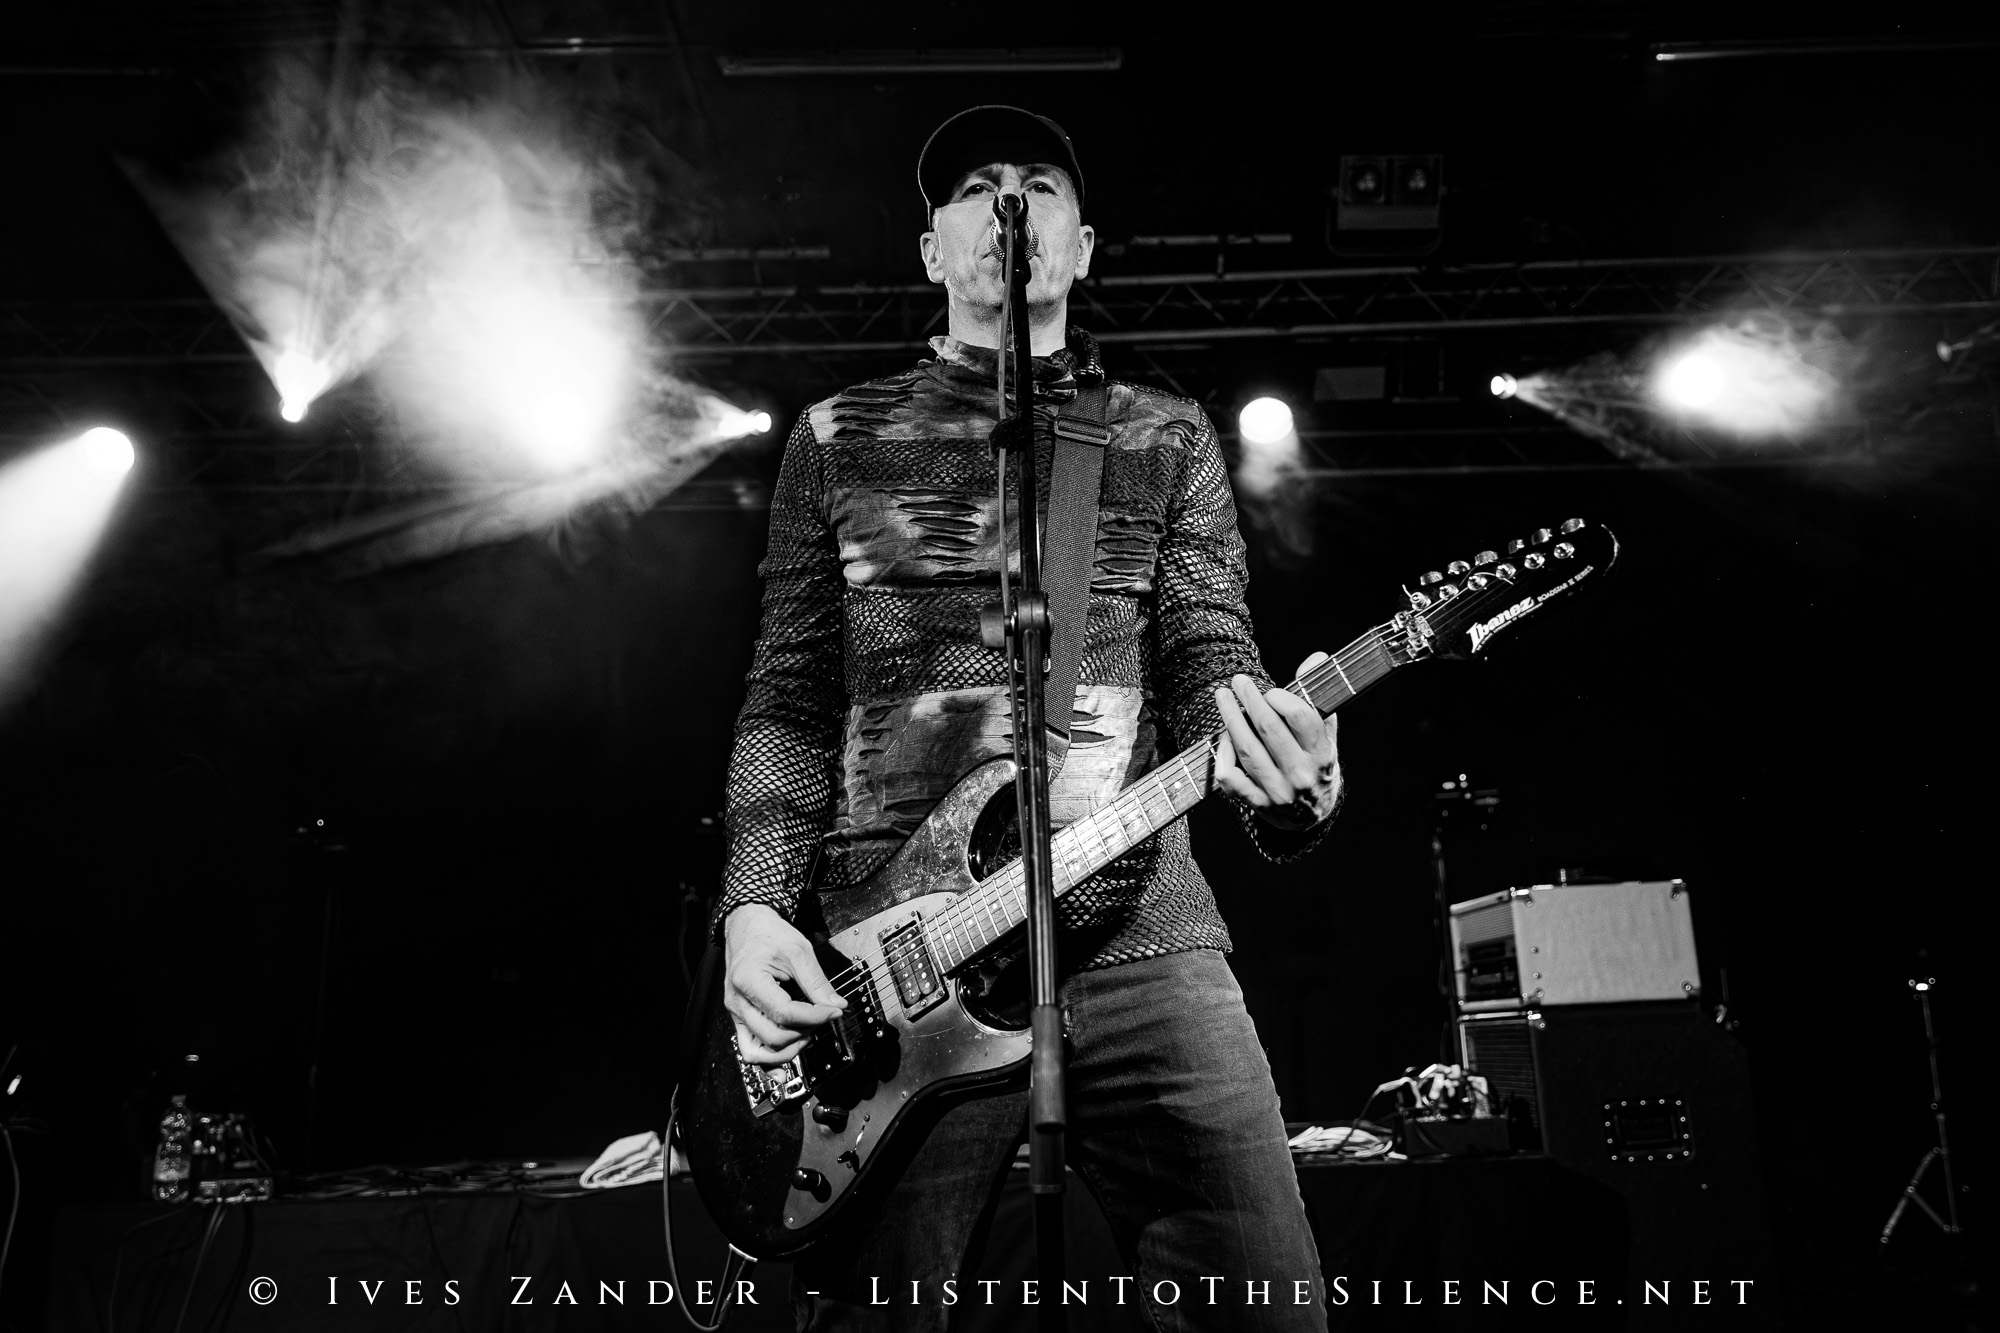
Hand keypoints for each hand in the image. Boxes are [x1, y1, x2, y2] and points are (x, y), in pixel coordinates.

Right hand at [722, 904, 846, 1066]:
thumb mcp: (798, 951)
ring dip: (786, 1052)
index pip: (784, 1013)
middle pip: (772, 1036)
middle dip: (803, 1033)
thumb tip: (836, 1005)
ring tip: (806, 1037)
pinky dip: (766, 1064)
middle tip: (822, 1020)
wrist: (747, 927)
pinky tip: (783, 1072)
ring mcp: (737, 1013)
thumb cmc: (768, 935)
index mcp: (748, 980)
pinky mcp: (741, 1019)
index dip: (814, 1017)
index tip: (834, 1011)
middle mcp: (737, 1001)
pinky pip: (749, 1050)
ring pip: (757, 1052)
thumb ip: (817, 982)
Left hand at [1212, 653, 1341, 830]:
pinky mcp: (1258, 805)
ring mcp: (1278, 792)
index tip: (1269, 691)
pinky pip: (1232, 778)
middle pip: (1268, 728)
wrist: (1313, 816)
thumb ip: (1318, 698)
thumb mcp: (1326, 735)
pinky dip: (1223, 757)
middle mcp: (1300, 774)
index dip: (1280, 697)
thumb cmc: (1317, 766)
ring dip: (1230, 720)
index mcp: (1320, 753)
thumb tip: (1316, 657)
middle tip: (1237, 681)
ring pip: (1247, 750)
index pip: (1299, 716)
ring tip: (1223, 698)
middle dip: (1249, 700)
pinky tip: (1223, 739)